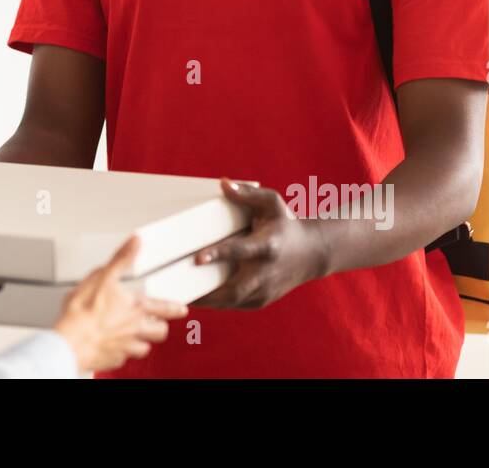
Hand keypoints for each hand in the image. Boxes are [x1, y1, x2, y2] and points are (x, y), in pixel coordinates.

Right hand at [51, 236, 187, 372]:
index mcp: (135, 307)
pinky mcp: (113, 359)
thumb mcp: (102, 276)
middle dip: (160, 326)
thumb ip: (121, 259)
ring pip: (145, 347)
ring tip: (138, 336)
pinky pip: (125, 358)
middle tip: (159, 323)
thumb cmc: (84, 312)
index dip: (174, 308)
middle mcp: (135, 328)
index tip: (182, 309)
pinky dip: (123, 352)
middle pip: (159, 331)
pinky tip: (115, 347)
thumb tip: (135, 243)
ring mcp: (126, 346)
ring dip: (144, 341)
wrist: (70, 341)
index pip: (163, 308)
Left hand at [191, 179, 329, 310]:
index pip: (240, 251)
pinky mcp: (261, 301)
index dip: (219, 255)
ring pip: (231, 302)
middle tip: (176, 290)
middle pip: (234, 290)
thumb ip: (248, 194)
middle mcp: (266, 272)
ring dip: (206, 301)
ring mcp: (264, 290)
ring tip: (178, 295)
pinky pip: (234, 305)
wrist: (312, 253)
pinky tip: (195, 297)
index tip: (197, 259)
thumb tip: (223, 183)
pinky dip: (215, 303)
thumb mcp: (271, 203)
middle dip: (207, 293)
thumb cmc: (285, 223)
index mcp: (266, 246)